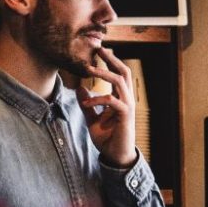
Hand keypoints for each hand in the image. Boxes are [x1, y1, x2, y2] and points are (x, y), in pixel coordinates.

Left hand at [76, 47, 137, 167]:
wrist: (116, 157)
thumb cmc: (108, 138)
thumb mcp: (93, 119)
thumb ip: (87, 104)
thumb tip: (80, 90)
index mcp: (121, 98)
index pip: (118, 74)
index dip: (110, 62)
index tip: (99, 51)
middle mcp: (127, 99)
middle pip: (124, 72)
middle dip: (112, 59)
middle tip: (99, 49)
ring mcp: (128, 106)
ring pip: (120, 82)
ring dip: (104, 74)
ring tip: (89, 69)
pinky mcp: (125, 116)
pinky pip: (112, 101)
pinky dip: (98, 99)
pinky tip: (87, 102)